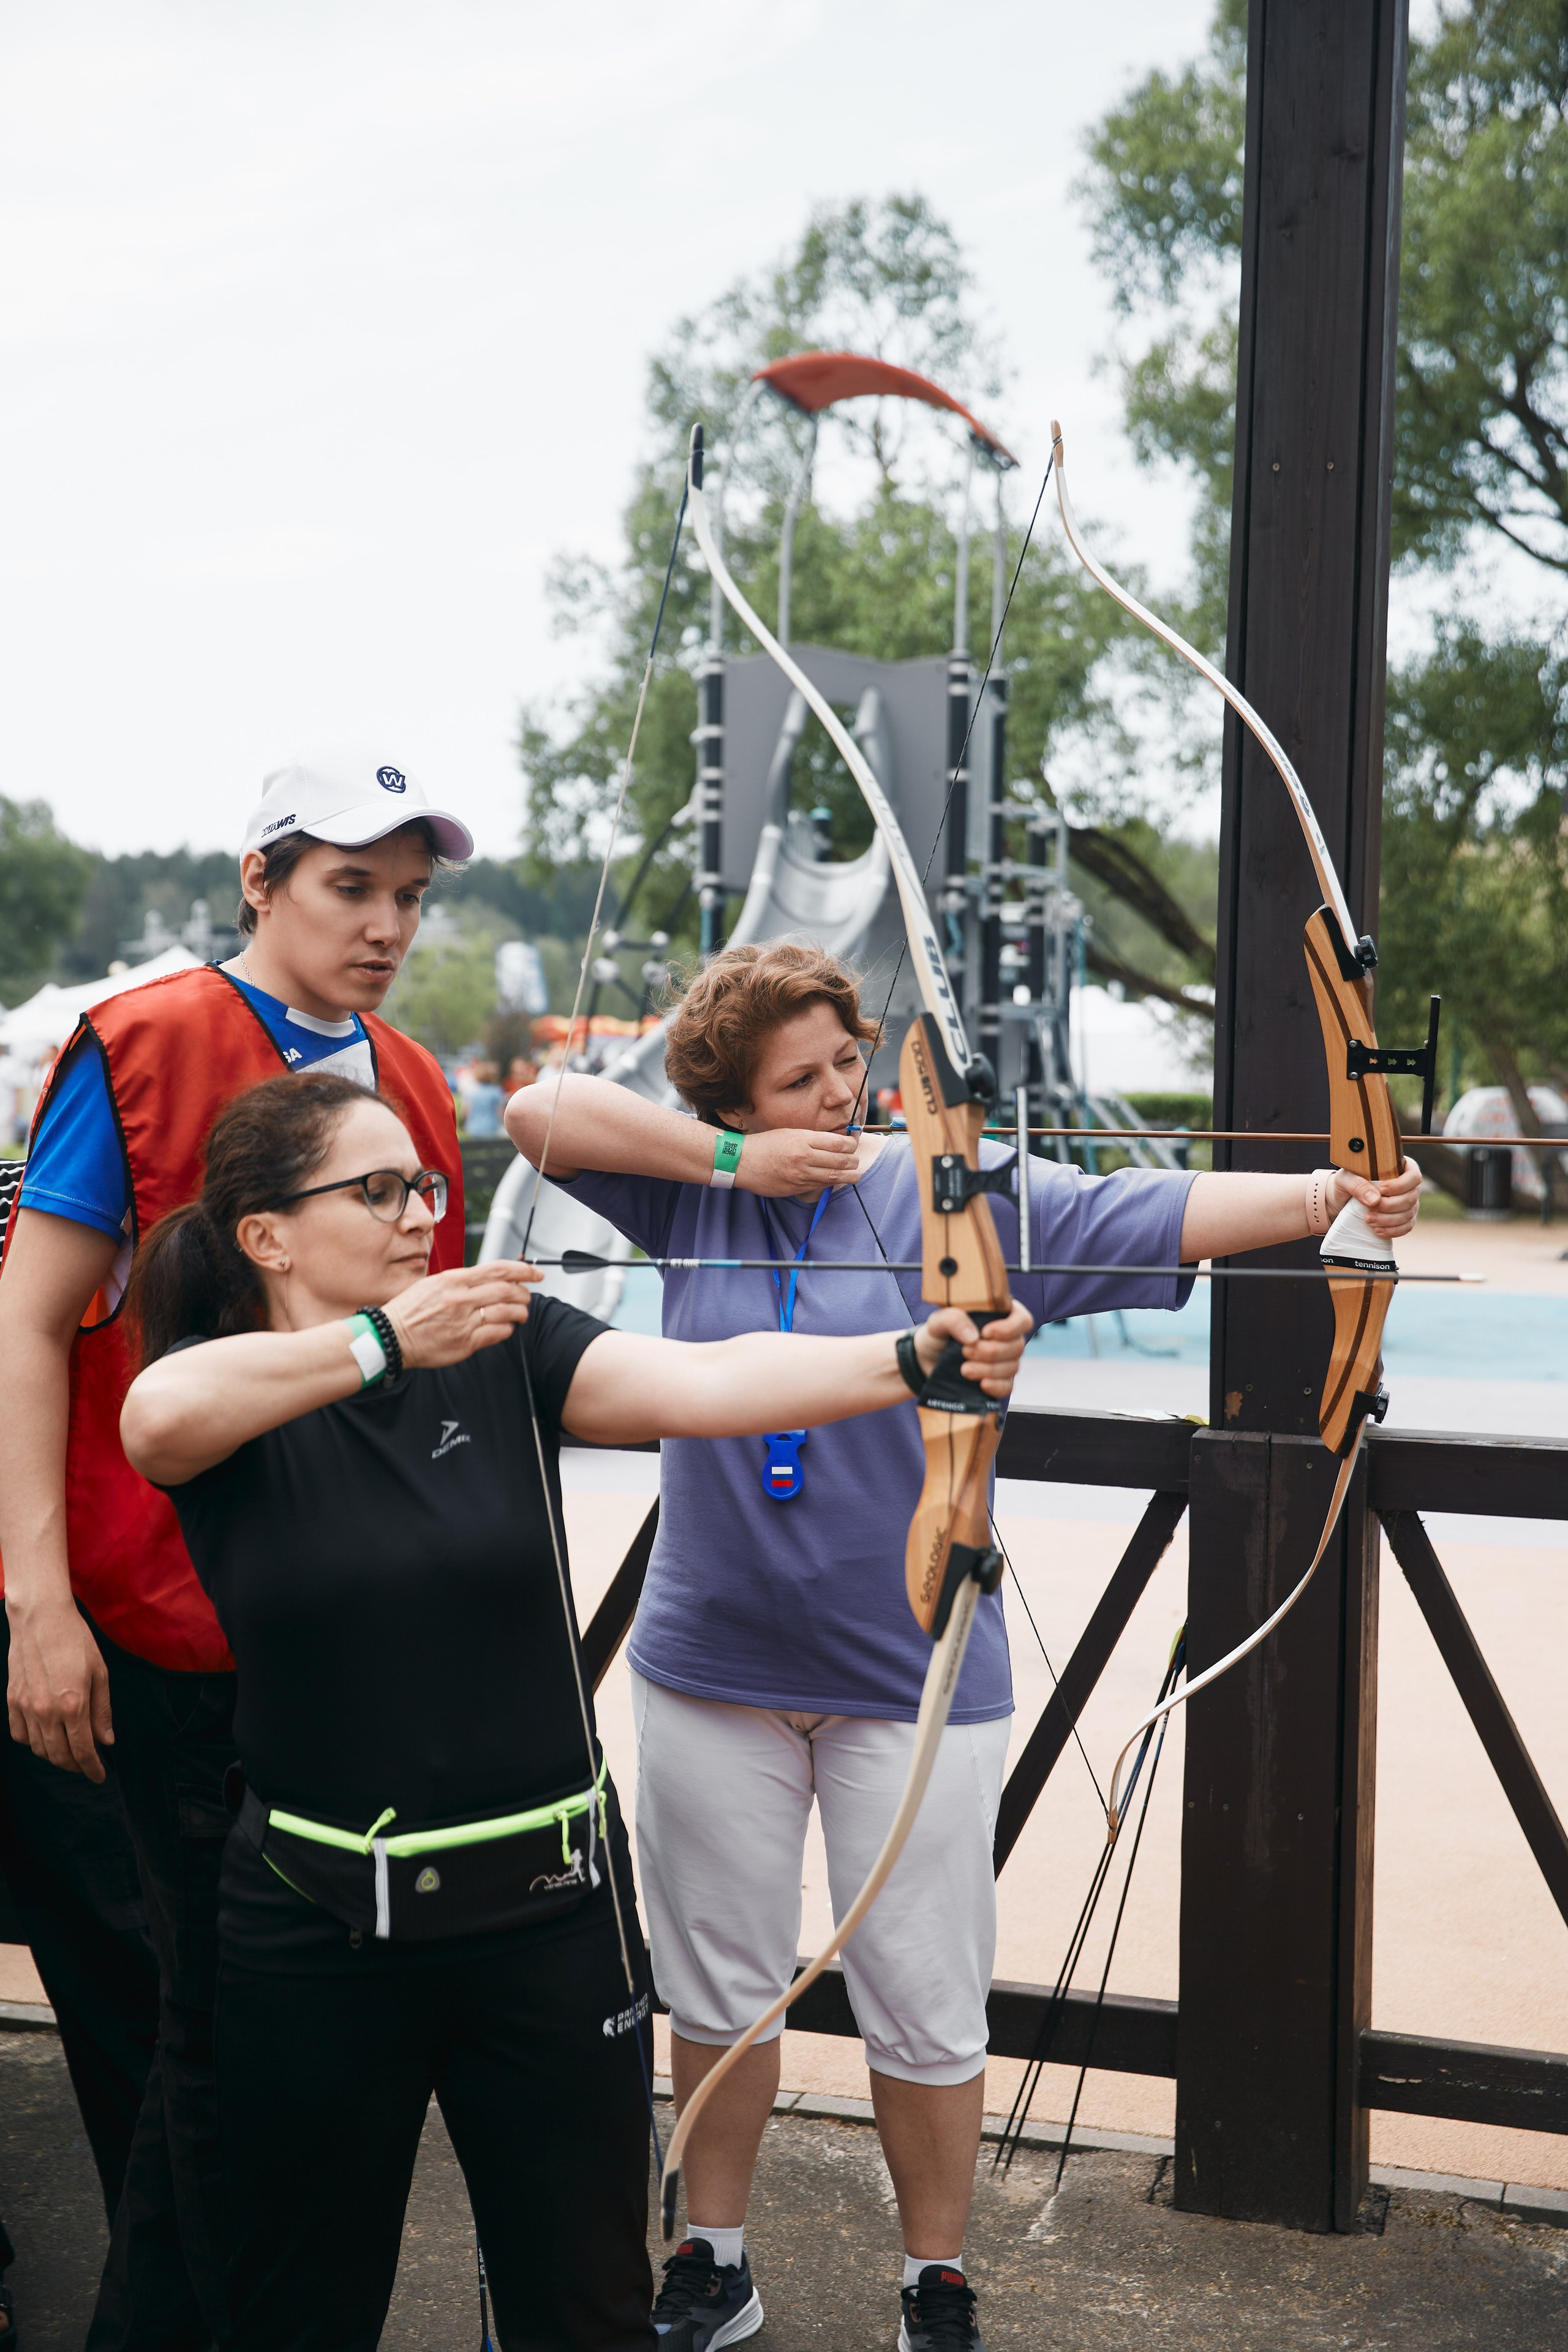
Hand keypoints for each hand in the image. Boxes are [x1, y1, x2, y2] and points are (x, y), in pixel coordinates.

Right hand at [6, 1597, 112, 1778]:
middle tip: (87, 1765)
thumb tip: (106, 1741)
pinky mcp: (12, 1701)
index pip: (83, 1751)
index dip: (93, 1768)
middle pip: (60, 1756)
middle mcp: (47, 1711)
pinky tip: (45, 1737)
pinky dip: (33, 1743)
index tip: (100, 1776)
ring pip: (39, 1749)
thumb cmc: (75, 1641)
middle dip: (76, 1766)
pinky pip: (20, 1735)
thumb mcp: (99, 1673)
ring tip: (69, 1752)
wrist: (40, 1618)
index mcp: (73, 1705)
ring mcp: (25, 1707)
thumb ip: (102, 1711)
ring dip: (55, 1757)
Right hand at [385, 1260, 541, 1369]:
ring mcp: (464, 1321)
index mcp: (454, 1280)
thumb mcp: (433, 1284)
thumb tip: (488, 1279)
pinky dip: (507, 1329)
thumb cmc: (410, 1310)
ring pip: (506, 1312)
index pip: (498, 1270)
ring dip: (520, 1312)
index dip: (523, 1270)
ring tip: (520, 1314)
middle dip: (524, 1293)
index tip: (535, 1272)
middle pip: (507, 1291)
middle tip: (526, 1296)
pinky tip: (506, 1327)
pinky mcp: (465, 1343)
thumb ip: (461, 1281)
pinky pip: (497, 1333)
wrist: (391, 1336)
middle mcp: (461, 1298)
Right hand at [735, 1126, 861, 1196]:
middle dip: (853, 1162)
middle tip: (855, 1161)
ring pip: (834, 1177)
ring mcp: (800, 1175)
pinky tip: (835, 1180)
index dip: (851, 1145)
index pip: (839, 1143)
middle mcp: (804, 1157)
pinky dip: (831, 1183)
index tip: (852, 1145)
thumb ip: (812, 1138)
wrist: (741, 1162)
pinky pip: (820, 1186)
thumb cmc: (765, 1144)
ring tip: (854, 1175)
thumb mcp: (790, 1133)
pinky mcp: (796, 1188)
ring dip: (849, 1176)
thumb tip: (836, 1142)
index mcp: (803, 1139)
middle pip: (841, 1161)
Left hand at [913, 1298, 1033, 1398]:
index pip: (1022, 1320)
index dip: (1009, 1328)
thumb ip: (954, 1320)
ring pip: (1012, 1367)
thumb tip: (973, 1337)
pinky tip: (982, 1384)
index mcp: (999, 1316)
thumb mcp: (939, 1321)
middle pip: (1017, 1346)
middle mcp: (1007, 1338)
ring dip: (989, 1369)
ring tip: (964, 1369)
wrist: (928, 1358)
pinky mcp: (998, 1380)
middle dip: (991, 1351)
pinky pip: (1008, 1386)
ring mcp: (1005, 1361)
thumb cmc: (938, 1333)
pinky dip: (996, 1386)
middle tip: (965, 1351)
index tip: (986, 1333)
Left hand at [1328, 1158, 1422, 1241]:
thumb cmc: (1347, 1183)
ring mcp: (1409, 1202)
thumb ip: (1358, 1185)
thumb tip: (1375, 1200)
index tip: (1381, 1190)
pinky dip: (1393, 1230)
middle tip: (1369, 1208)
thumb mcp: (1346, 1179)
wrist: (1343, 1199)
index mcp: (1400, 1167)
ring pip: (1409, 1214)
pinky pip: (1407, 1226)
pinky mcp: (1404, 1218)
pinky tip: (1377, 1230)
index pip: (1413, 1176)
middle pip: (1411, 1198)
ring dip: (1389, 1220)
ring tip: (1368, 1220)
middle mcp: (1408, 1185)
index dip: (1400, 1186)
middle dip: (1390, 1206)